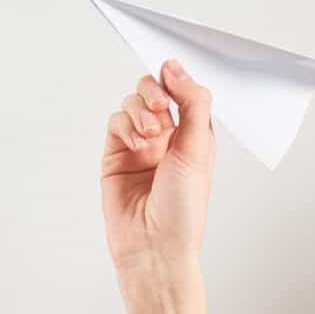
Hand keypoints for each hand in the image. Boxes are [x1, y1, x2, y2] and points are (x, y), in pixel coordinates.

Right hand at [100, 59, 214, 275]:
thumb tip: (174, 68)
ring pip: (132, 104)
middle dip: (154, 91)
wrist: (155, 245)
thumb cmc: (183, 208)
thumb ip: (192, 103)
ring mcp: (139, 146)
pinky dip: (125, 126)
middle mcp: (166, 138)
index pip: (182, 91)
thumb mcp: (199, 148)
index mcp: (193, 135)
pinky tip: (137, 143)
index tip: (170, 73)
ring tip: (151, 135)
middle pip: (153, 91)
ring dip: (140, 112)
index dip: (175, 79)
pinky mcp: (115, 156)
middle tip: (160, 105)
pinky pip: (115, 123)